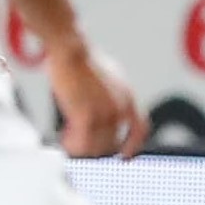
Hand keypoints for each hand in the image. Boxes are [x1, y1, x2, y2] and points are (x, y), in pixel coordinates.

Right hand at [47, 40, 147, 159]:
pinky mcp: (86, 116)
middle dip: (95, 147)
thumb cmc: (82, 58)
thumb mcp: (110, 76)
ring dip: (81, 147)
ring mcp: (105, 114)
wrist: (71, 48)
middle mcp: (120, 109)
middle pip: (112, 144)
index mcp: (128, 98)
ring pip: (95, 147)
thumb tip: (106, 105)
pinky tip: (64, 141)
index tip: (124, 156)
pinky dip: (72, 146)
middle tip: (80, 144)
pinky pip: (81, 144)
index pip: (140, 130)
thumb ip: (113, 94)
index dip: (132, 146)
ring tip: (68, 140)